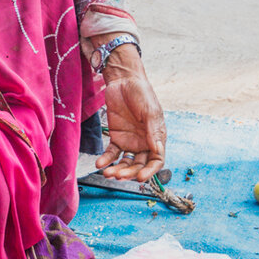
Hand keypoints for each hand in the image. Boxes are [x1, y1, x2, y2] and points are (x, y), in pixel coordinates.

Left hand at [94, 45, 165, 181]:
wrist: (122, 80)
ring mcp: (130, 141)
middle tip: (118, 176)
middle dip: (129, 173)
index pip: (156, 161)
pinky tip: (100, 164)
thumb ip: (153, 132)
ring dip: (117, 169)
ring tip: (108, 172)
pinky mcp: (116, 137)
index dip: (150, 171)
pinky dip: (106, 159)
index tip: (141, 178)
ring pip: (125, 162)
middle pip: (139, 165)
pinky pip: (112, 153)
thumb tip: (158, 151)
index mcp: (157, 138)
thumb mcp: (150, 111)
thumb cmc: (141, 93)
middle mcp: (144, 143)